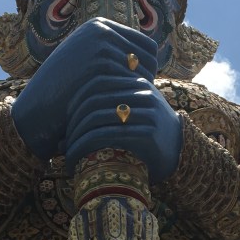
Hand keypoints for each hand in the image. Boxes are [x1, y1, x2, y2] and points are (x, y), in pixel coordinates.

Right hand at [11, 19, 157, 160]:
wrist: (38, 111)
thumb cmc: (64, 93)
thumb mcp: (85, 63)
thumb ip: (111, 53)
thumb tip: (149, 52)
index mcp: (99, 26)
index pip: (147, 47)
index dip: (147, 71)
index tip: (138, 91)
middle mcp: (101, 29)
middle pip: (150, 58)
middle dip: (146, 82)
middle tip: (134, 102)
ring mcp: (101, 44)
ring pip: (144, 73)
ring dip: (139, 93)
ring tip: (126, 109)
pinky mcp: (102, 64)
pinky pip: (134, 84)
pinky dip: (133, 100)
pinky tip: (121, 114)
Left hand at [65, 69, 181, 182]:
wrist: (179, 150)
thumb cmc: (147, 130)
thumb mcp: (132, 106)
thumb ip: (111, 97)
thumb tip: (70, 99)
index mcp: (134, 81)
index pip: (95, 84)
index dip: (73, 103)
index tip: (61, 122)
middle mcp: (141, 93)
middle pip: (94, 102)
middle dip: (72, 123)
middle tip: (60, 140)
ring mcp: (146, 111)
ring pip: (98, 119)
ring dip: (76, 137)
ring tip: (65, 152)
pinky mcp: (148, 132)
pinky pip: (108, 135)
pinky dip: (87, 147)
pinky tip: (76, 158)